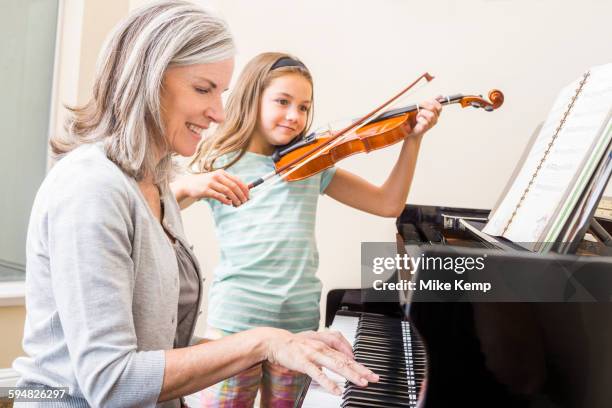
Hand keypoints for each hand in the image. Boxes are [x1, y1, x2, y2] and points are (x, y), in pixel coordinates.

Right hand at [173, 170, 248, 205]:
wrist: (189, 184)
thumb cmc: (207, 183)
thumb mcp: (217, 180)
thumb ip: (228, 183)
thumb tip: (243, 190)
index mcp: (222, 173)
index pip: (237, 180)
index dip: (244, 188)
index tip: (248, 195)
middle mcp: (217, 176)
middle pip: (234, 186)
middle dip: (241, 195)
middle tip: (244, 201)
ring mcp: (211, 183)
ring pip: (227, 191)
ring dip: (235, 199)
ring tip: (238, 204)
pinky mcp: (206, 190)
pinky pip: (219, 196)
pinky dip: (226, 200)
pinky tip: (229, 204)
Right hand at [263, 328, 378, 394]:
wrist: (275, 341)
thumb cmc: (295, 344)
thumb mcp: (314, 342)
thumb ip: (329, 348)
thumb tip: (342, 355)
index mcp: (325, 344)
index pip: (347, 354)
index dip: (359, 363)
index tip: (370, 372)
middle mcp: (322, 348)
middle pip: (345, 359)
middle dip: (361, 369)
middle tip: (373, 378)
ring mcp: (313, 354)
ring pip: (335, 365)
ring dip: (350, 374)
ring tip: (361, 382)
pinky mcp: (304, 362)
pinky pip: (318, 374)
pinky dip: (328, 382)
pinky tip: (336, 390)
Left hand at [402, 98, 441, 138]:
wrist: (411, 129)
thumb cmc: (417, 118)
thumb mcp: (423, 108)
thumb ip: (431, 102)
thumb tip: (440, 96)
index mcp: (436, 113)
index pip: (439, 106)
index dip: (432, 102)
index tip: (425, 101)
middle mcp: (435, 119)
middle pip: (434, 108)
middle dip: (425, 104)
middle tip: (419, 106)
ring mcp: (431, 124)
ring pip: (431, 115)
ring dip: (422, 113)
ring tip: (418, 115)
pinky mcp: (425, 128)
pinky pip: (425, 122)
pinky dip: (419, 119)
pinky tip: (417, 120)